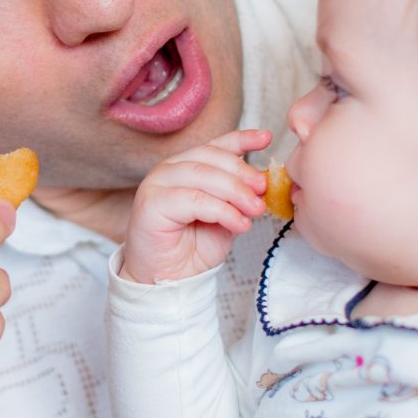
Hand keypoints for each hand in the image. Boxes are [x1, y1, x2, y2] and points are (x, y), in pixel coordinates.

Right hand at [120, 128, 271, 283]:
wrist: (170, 279)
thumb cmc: (194, 248)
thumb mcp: (226, 215)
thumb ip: (239, 196)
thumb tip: (263, 181)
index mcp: (187, 166)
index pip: (216, 145)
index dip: (242, 138)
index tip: (266, 138)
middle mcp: (169, 169)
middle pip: (211, 157)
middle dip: (243, 173)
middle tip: (263, 191)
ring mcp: (157, 183)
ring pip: (203, 176)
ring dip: (235, 192)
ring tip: (255, 210)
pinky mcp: (151, 203)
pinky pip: (194, 200)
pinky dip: (222, 211)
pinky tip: (239, 224)